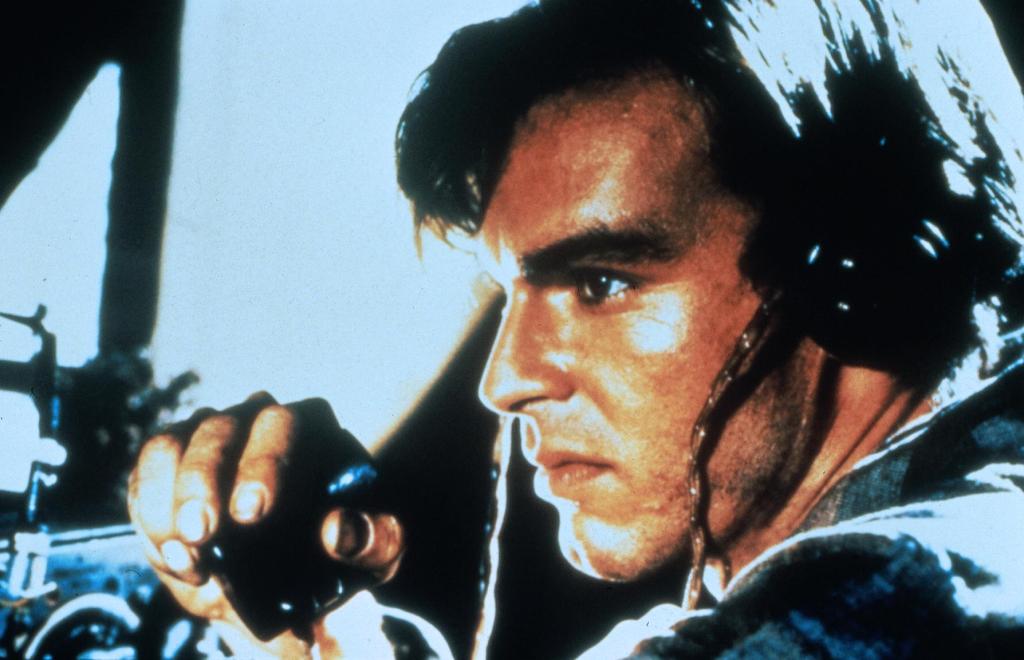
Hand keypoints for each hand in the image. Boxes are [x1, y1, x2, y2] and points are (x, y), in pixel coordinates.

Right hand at [127, 393, 403, 655]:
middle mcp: (255, 419)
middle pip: (219, 429)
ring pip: (171, 443)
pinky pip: (145, 474)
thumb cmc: (346, 549)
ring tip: (187, 552)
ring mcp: (207, 436)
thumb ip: (373, 539)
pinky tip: (177, 557)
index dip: (264, 465)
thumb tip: (339, 530)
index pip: (284, 426)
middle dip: (203, 481)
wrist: (299, 573)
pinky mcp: (170, 464)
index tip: (251, 514)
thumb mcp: (379, 551)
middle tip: (202, 534)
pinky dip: (150, 515)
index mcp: (314, 428)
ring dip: (168, 498)